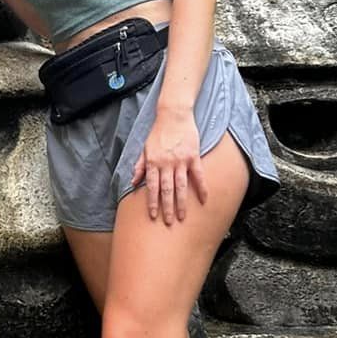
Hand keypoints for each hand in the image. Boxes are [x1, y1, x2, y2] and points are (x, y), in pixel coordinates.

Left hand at [129, 106, 205, 224]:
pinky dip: (201, 188)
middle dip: (167, 208)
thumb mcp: (144, 148)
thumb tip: (132, 182)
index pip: (151, 187)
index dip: (152, 202)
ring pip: (181, 186)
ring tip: (183, 217)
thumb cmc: (158, 132)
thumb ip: (139, 166)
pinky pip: (198, 175)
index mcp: (153, 163)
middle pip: (166, 190)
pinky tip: (204, 200)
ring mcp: (181, 161)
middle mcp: (166, 164)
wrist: (173, 115)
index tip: (153, 216)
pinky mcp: (193, 156)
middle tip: (169, 223)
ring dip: (182, 203)